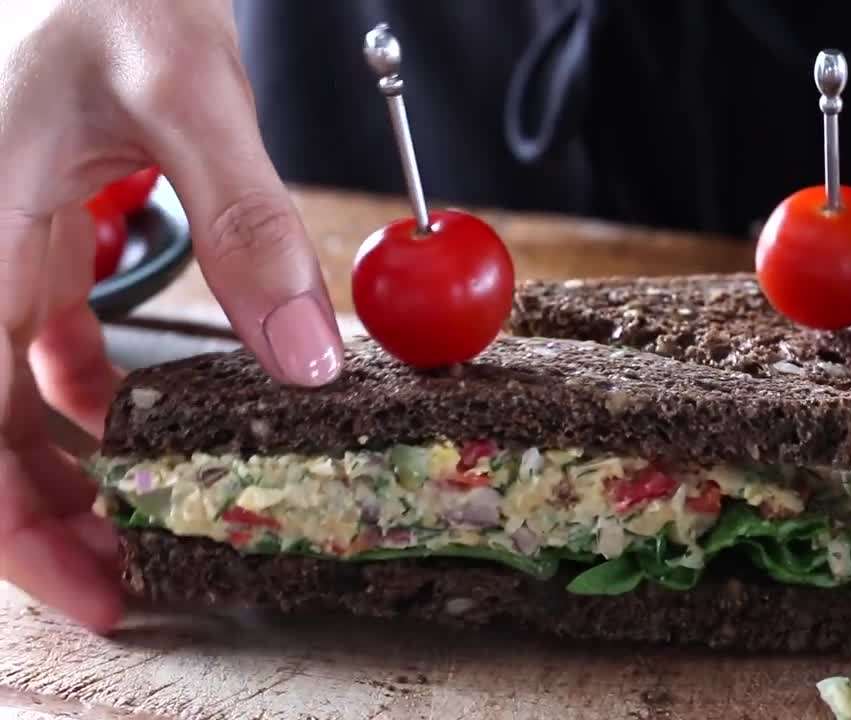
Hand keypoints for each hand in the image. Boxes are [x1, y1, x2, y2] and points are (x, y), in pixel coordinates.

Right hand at [0, 1, 343, 630]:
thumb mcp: (186, 95)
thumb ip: (248, 224)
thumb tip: (307, 359)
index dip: (16, 528)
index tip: (99, 593)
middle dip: (50, 521)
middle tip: (146, 579)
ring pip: (3, 404)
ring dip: (68, 472)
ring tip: (151, 522)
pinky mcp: (24, 246)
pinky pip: (36, 353)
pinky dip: (87, 404)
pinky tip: (145, 425)